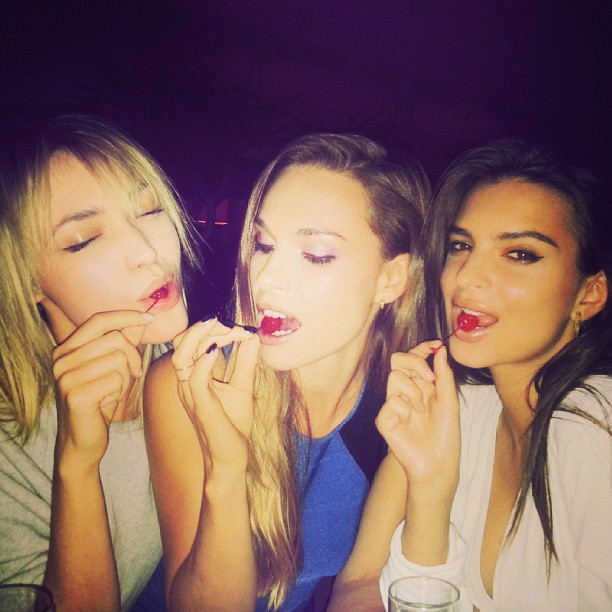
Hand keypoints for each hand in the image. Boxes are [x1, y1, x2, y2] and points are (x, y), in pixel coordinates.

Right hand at [52, 311, 152, 468]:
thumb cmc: (99, 401)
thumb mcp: (111, 368)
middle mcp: (61, 360)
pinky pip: (116, 380)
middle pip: (115, 339)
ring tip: (115, 391)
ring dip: (126, 377)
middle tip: (133, 375)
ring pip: (118, 359)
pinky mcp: (76, 396)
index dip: (126, 316)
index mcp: (67, 348)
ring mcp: (66, 378)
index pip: (99, 320)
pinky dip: (120, 391)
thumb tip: (142, 319)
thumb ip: (124, 342)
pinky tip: (108, 402)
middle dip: (133, 357)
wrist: (81, 441)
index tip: (150, 318)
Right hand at [171, 318, 259, 474]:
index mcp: (193, 375)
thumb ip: (245, 360)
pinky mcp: (200, 406)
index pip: (192, 341)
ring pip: (181, 356)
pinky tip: (218, 350)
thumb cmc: (232, 424)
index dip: (214, 329)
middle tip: (230, 323)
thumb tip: (253, 335)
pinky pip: (194, 379)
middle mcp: (186, 381)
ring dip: (201, 336)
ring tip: (220, 325)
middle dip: (205, 327)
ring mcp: (190, 393)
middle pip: (182, 343)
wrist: (230, 458)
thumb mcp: (242, 385)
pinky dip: (204, 361)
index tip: (241, 328)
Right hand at [375, 342, 459, 497]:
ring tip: (421, 410)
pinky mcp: (383, 419)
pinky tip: (410, 422)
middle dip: (415, 363)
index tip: (435, 344)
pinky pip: (391, 401)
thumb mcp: (450, 401)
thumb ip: (444, 375)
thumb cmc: (446, 434)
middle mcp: (404, 391)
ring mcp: (392, 404)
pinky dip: (405, 410)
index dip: (422, 348)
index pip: (414, 357)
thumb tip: (440, 349)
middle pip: (398, 360)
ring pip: (394, 377)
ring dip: (413, 392)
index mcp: (420, 385)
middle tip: (429, 378)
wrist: (439, 462)